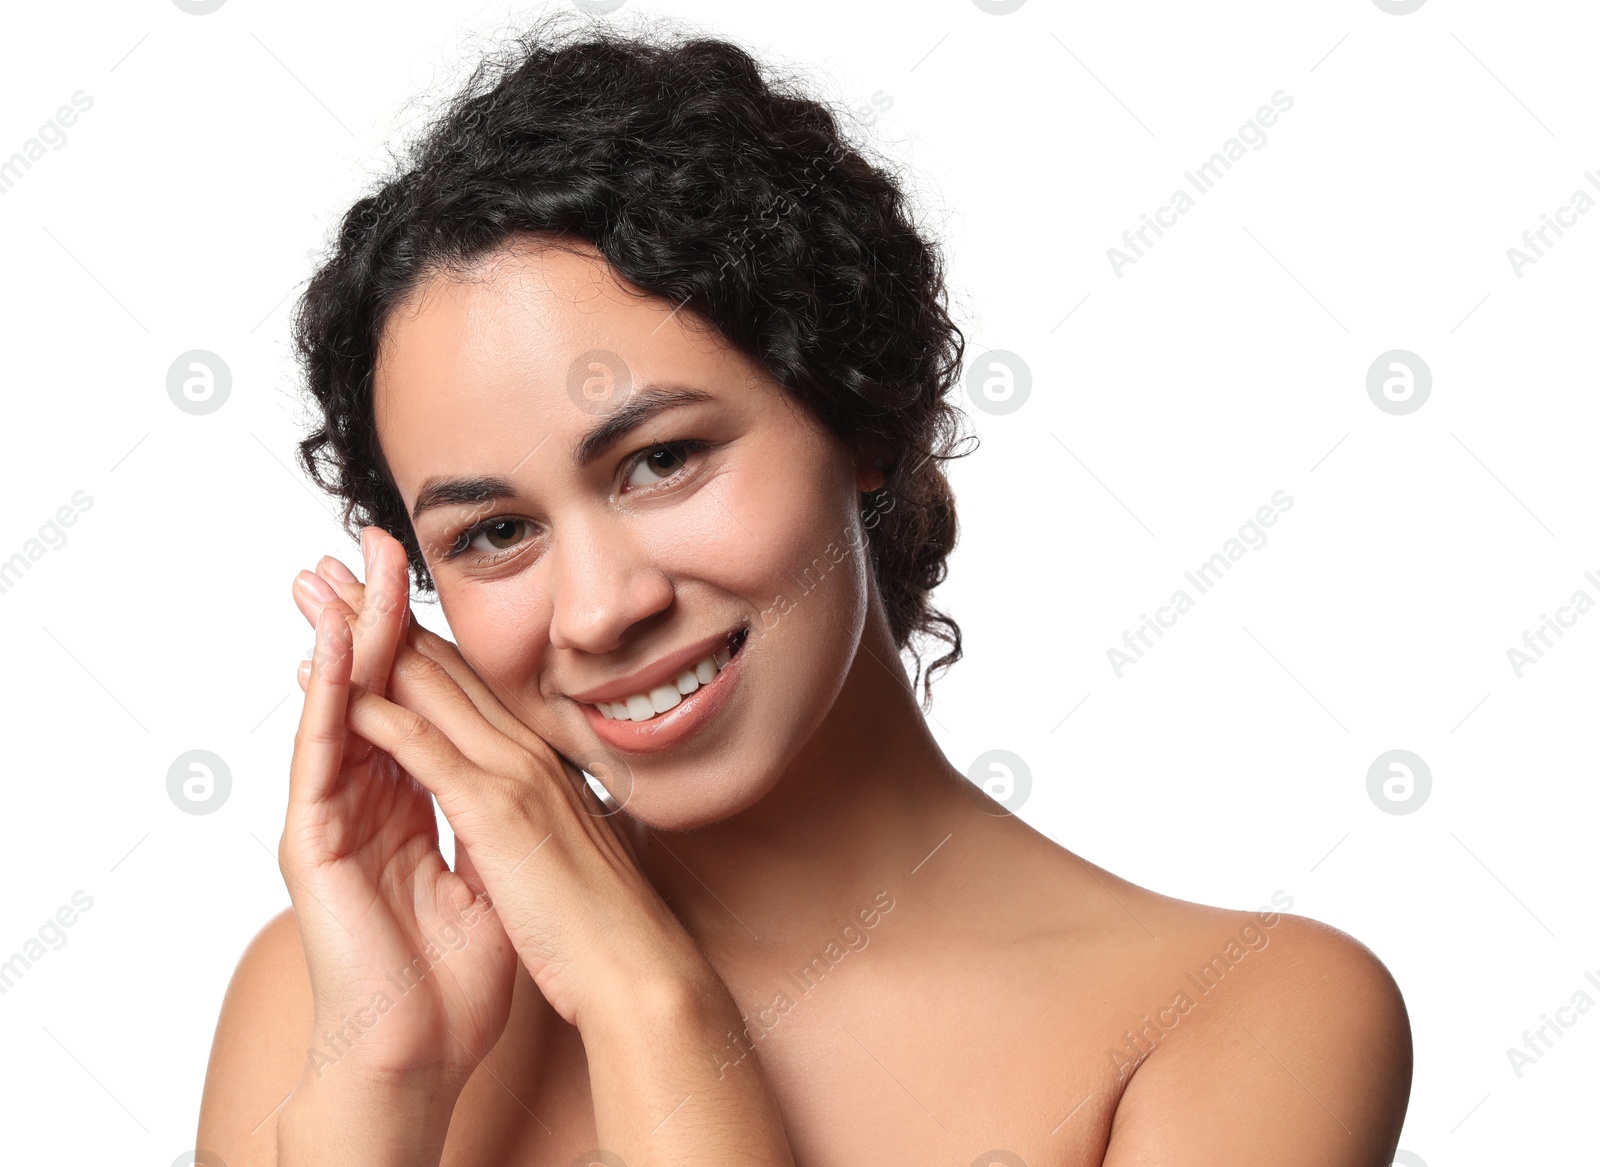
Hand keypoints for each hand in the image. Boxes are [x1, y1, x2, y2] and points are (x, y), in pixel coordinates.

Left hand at [293, 528, 704, 1030]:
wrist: (638, 972)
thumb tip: (512, 818)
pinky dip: (375, 712)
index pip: (463, 685)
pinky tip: (334, 681)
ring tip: (318, 592)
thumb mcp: (559, 857)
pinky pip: (424, 749)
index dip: (410, 637)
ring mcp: (513, 776)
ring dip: (364, 635)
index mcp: (536, 765)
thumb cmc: (601, 929)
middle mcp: (525, 753)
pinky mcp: (496, 812)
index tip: (368, 601)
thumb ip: (531, 821)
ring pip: (426, 686)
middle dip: (377, 612)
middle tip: (329, 566)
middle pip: (437, 664)